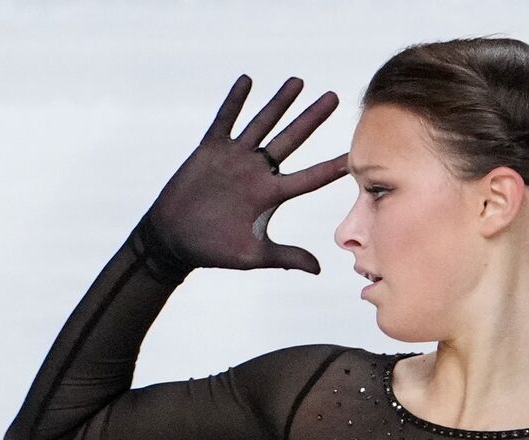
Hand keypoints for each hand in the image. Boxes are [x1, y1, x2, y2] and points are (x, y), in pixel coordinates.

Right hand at [144, 74, 349, 273]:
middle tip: (334, 98)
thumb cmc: (214, 250)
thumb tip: (320, 269)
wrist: (174, 239)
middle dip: (312, 118)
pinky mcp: (210, 150)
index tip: (354, 154)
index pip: (309, 178)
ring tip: (298, 82)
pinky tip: (247, 81)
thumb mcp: (254, 256)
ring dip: (279, 103)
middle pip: (291, 139)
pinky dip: (235, 102)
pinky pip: (225, 121)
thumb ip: (287, 256)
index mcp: (270, 195)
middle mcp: (257, 172)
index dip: (331, 166)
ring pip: (262, 124)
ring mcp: (234, 158)